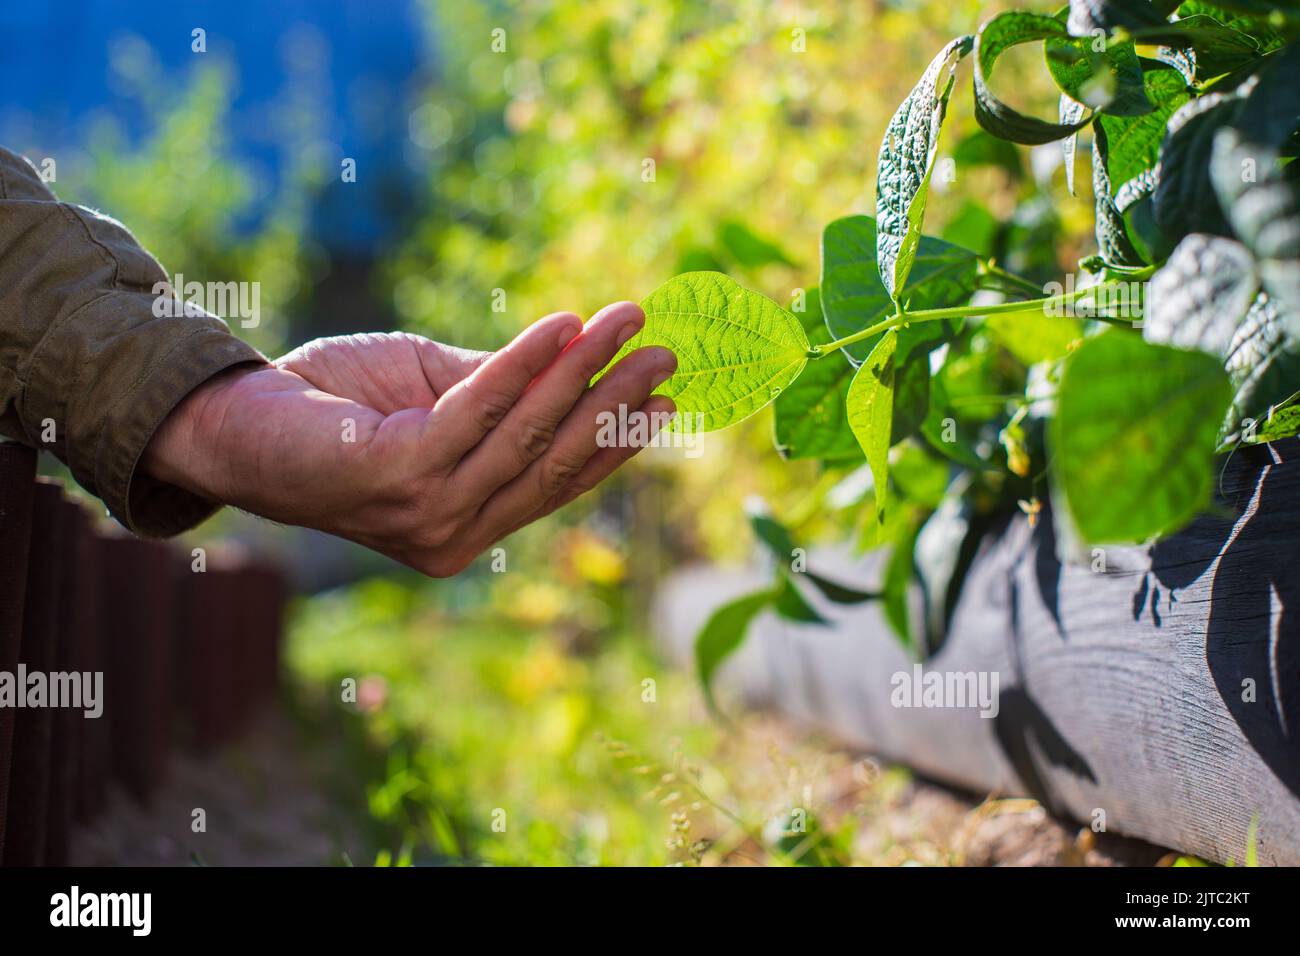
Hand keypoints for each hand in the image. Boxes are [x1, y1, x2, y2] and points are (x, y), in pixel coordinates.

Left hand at [143, 302, 675, 575]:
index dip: (616, 441)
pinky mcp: (398, 478)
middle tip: (665, 352)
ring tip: (627, 322)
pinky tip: (564, 326)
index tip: (666, 399)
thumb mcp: (434, 395)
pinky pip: (479, 408)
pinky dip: (525, 363)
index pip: (558, 484)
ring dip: (585, 373)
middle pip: (554, 462)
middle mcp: (452, 536)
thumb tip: (581, 359)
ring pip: (527, 435)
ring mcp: (426, 514)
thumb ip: (502, 391)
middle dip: (617, 403)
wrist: (233, 421)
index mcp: (466, 528)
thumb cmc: (335, 406)